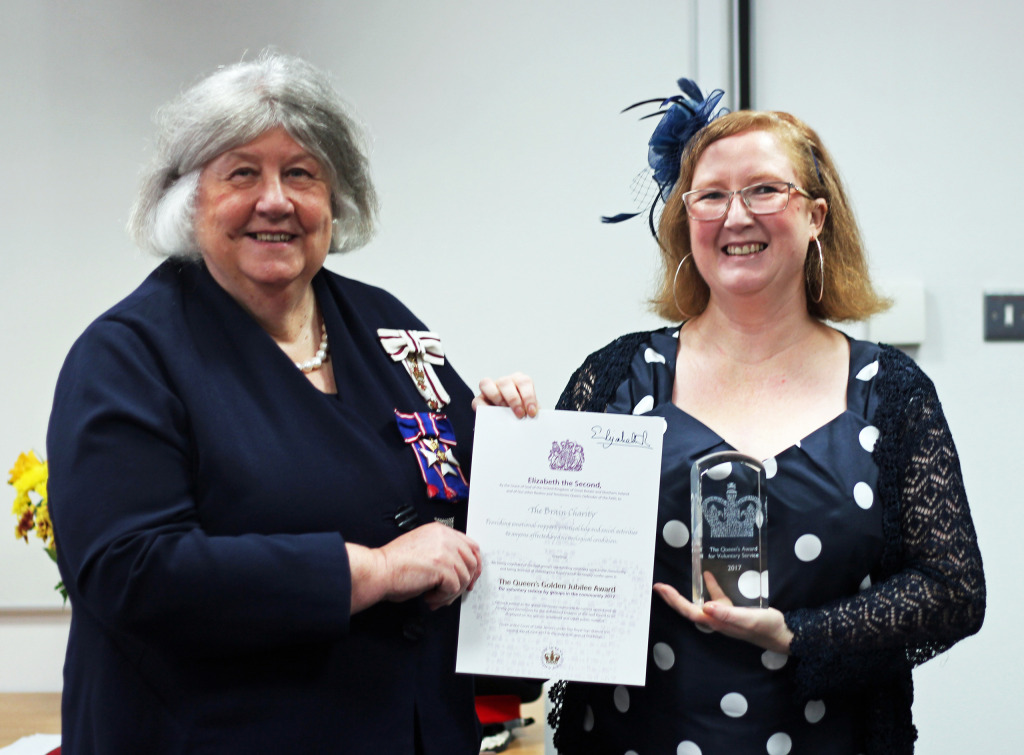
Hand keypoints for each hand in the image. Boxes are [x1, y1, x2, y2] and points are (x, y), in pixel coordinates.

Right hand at [348, 523, 481, 612]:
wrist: (379, 570)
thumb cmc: (394, 564)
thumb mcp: (423, 548)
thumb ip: (442, 552)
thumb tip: (458, 570)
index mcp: (440, 531)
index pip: (470, 546)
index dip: (473, 565)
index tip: (470, 578)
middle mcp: (445, 538)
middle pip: (472, 562)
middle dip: (465, 582)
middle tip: (452, 593)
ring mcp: (445, 552)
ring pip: (464, 578)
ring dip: (450, 593)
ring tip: (434, 597)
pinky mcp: (442, 567)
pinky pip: (454, 589)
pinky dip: (442, 598)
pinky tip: (429, 597)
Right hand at [473, 373, 538, 418]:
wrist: (510, 424)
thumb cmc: (522, 415)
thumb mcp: (529, 411)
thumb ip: (530, 411)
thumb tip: (532, 417)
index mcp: (519, 382)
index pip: (524, 382)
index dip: (529, 396)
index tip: (532, 412)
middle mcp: (504, 382)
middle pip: (505, 382)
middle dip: (513, 399)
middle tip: (519, 414)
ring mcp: (489, 389)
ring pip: (486, 384)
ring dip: (496, 398)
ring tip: (503, 411)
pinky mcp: (479, 400)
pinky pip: (477, 401)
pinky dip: (482, 407)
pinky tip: (490, 415)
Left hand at [653, 572, 792, 654]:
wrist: (783, 634)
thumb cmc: (766, 628)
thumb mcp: (748, 619)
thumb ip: (728, 614)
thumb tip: (706, 607)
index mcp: (717, 622)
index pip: (690, 611)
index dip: (674, 601)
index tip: (661, 589)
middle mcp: (717, 620)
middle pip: (690, 609)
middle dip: (673, 599)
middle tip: (659, 587)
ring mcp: (725, 616)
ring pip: (701, 604)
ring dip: (687, 594)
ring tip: (674, 584)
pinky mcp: (734, 611)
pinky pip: (717, 598)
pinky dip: (711, 586)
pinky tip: (709, 575)